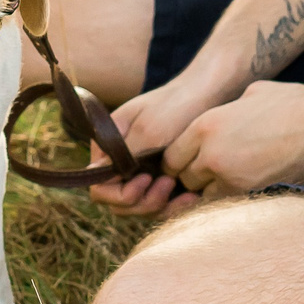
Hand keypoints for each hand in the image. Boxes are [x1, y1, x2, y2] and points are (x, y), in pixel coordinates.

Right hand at [85, 74, 235, 216]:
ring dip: (160, 205)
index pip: (100, 187)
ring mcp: (139, 173)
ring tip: (184, 190)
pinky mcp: (160, 179)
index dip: (120, 193)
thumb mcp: (148, 131)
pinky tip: (192, 197)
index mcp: (107, 149)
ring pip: (139, 207)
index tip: (146, 180)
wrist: (206, 95)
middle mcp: (119, 164)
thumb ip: (123, 154)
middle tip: (169, 184)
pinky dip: (173, 205)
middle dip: (143, 202)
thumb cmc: (175, 106)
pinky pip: (159, 204)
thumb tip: (97, 174)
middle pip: (118, 203)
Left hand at [163, 80, 303, 197]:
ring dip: (210, 191)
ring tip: (231, 181)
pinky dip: (228, 201)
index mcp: (206, 124)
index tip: (193, 163)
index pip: (172, 156)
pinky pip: (224, 205)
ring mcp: (228, 175)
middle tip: (212, 174)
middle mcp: (210, 151)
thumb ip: (228, 110)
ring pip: (201, 194)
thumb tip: (226, 115)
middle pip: (183, 177)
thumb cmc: (293, 104)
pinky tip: (244, 189)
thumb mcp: (251, 95)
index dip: (181, 161)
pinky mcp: (249, 192)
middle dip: (193, 178)